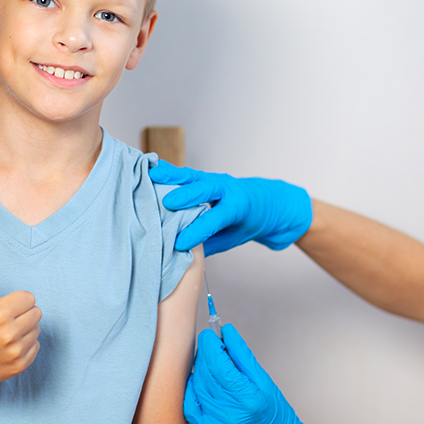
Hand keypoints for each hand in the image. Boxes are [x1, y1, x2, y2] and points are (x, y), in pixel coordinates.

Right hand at [0, 249, 41, 390]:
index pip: (29, 298)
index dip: (16, 300)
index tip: (3, 307)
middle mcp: (8, 334)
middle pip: (36, 313)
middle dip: (22, 313)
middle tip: (5, 320)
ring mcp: (15, 352)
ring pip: (37, 329)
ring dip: (25, 329)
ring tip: (5, 333)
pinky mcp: (19, 366)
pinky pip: (36, 346)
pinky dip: (25, 345)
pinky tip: (8, 346)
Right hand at [148, 161, 312, 254]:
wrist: (271, 203)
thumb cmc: (251, 222)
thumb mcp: (236, 238)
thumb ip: (211, 243)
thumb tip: (184, 255)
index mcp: (238, 207)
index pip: (215, 219)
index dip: (197, 231)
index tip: (179, 243)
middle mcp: (227, 189)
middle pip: (205, 189)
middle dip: (186, 195)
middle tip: (166, 202)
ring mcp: (215, 179)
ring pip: (193, 176)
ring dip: (172, 175)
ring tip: (151, 174)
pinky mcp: (205, 177)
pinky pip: (186, 173)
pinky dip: (169, 171)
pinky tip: (152, 169)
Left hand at [185, 324, 324, 423]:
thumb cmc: (274, 413)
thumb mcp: (263, 379)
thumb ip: (242, 354)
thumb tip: (226, 331)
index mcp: (247, 398)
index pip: (218, 364)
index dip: (210, 345)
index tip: (209, 334)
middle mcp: (229, 414)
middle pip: (206, 373)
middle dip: (206, 354)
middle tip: (211, 345)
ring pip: (196, 385)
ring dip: (200, 369)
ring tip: (211, 364)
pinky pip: (189, 403)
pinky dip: (192, 388)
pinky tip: (201, 381)